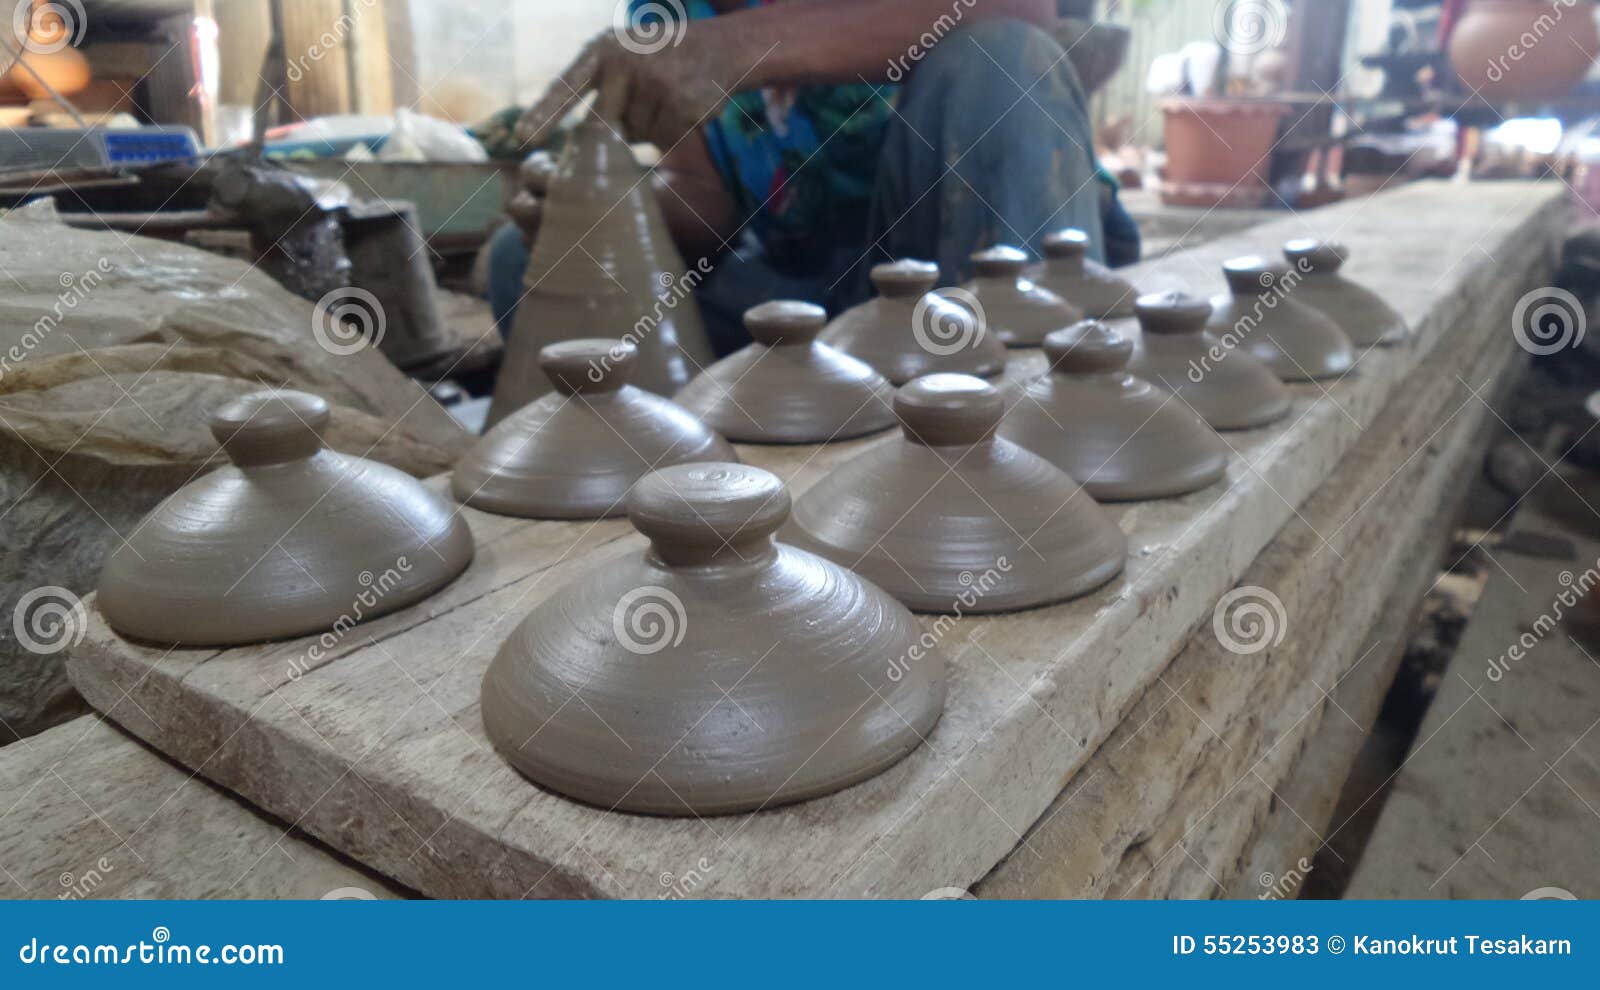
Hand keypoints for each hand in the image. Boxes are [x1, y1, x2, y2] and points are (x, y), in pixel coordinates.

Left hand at [515, 22, 748, 151]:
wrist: (718, 46)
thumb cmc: (658, 54)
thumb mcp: (623, 53)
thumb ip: (600, 86)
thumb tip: (586, 146)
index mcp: (603, 49)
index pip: (566, 86)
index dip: (543, 114)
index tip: (522, 138)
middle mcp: (627, 65)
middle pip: (601, 124)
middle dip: (606, 135)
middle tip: (624, 123)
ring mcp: (657, 87)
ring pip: (636, 135)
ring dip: (647, 127)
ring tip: (665, 97)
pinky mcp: (684, 108)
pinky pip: (663, 140)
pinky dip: (670, 131)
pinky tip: (682, 108)